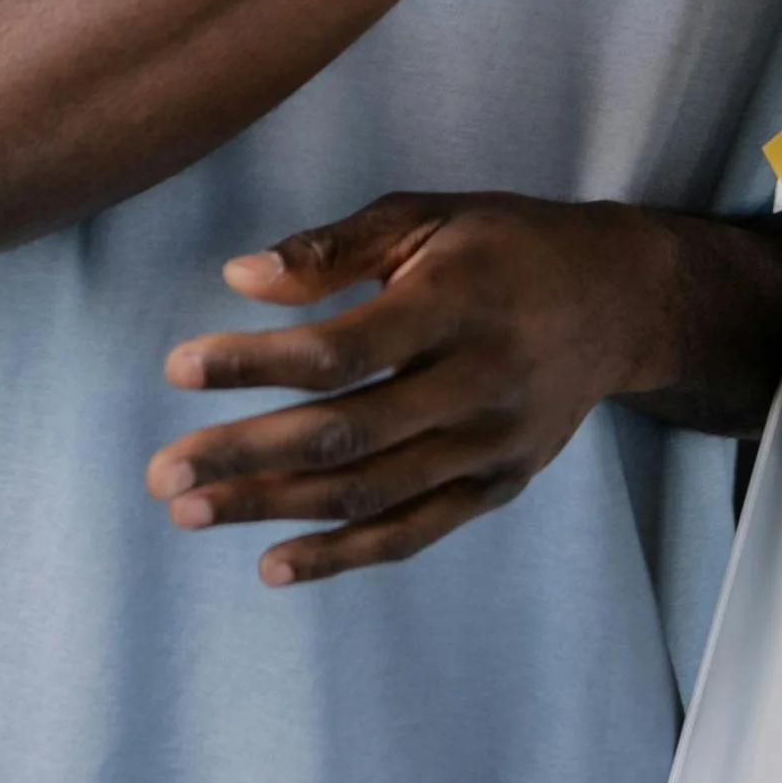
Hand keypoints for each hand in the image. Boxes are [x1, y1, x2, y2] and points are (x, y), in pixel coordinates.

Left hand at [147, 194, 777, 585]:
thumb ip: (334, 248)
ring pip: (371, 494)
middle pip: (346, 435)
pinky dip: (343, 556)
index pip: (341, 349)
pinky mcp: (499, 484)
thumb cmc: (502, 244)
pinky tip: (272, 564)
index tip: (177, 370)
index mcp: (457, 302)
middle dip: (244, 457)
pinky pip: (414, 533)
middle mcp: (480, 381)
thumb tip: (238, 279)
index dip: (255, 363)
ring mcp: (493, 444)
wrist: (620, 300)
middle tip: (161, 471)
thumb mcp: (426, 218)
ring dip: (273, 509)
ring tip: (188, 511)